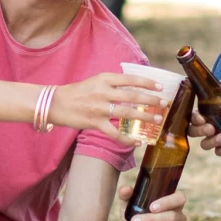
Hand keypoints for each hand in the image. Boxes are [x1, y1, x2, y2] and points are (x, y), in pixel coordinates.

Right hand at [50, 74, 166, 139]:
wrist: (55, 103)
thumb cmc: (77, 92)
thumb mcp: (95, 81)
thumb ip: (112, 83)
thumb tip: (133, 87)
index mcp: (105, 78)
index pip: (131, 79)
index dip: (147, 82)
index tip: (160, 86)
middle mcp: (104, 91)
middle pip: (133, 95)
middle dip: (152, 100)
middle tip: (165, 103)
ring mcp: (99, 108)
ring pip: (127, 113)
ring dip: (145, 117)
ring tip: (158, 120)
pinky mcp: (94, 123)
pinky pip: (114, 133)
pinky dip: (127, 139)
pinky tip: (137, 142)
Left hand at [117, 181, 186, 220]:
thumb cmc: (134, 218)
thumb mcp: (128, 206)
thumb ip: (126, 195)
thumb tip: (126, 190)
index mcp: (172, 203)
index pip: (179, 198)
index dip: (168, 202)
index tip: (151, 207)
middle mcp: (179, 216)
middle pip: (172, 217)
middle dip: (152, 220)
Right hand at [187, 108, 220, 154]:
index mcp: (205, 112)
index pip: (192, 116)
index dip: (195, 119)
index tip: (201, 119)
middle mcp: (206, 125)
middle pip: (193, 131)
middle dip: (200, 130)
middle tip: (211, 128)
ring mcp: (213, 138)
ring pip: (204, 144)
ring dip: (211, 141)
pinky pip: (217, 151)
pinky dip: (220, 150)